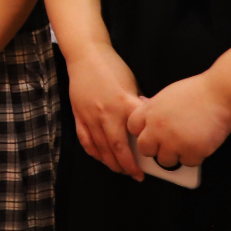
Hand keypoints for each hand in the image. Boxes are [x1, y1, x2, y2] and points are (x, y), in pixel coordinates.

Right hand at [65, 45, 145, 178]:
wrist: (85, 55)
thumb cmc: (112, 67)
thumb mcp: (131, 84)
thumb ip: (137, 105)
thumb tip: (146, 123)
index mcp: (123, 104)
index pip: (137, 135)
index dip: (145, 151)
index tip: (152, 163)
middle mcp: (106, 113)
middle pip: (117, 147)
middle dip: (126, 165)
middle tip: (135, 175)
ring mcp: (90, 115)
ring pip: (100, 147)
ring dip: (110, 162)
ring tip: (119, 170)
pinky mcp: (78, 114)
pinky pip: (85, 139)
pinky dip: (92, 152)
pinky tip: (100, 157)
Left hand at [127, 73, 230, 170]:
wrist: (219, 94)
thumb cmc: (196, 91)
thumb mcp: (167, 95)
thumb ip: (154, 107)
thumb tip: (143, 110)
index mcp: (149, 111)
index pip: (132, 128)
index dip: (142, 132)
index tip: (152, 133)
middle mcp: (157, 128)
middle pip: (144, 149)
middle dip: (155, 149)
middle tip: (168, 145)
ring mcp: (173, 141)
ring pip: (164, 161)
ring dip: (175, 156)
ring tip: (186, 145)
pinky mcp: (191, 151)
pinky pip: (187, 163)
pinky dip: (194, 157)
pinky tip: (200, 144)